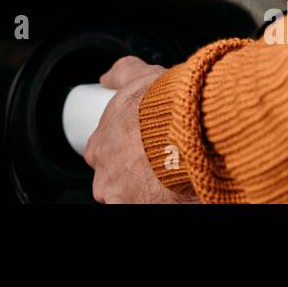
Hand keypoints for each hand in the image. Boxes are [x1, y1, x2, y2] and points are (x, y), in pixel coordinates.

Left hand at [83, 56, 195, 203]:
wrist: (188, 129)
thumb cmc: (162, 106)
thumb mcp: (139, 78)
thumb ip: (121, 74)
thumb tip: (107, 78)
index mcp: (99, 147)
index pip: (103, 155)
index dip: (123, 151)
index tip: (140, 148)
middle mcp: (105, 178)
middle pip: (115, 182)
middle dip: (134, 175)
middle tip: (158, 164)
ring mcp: (123, 199)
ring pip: (132, 199)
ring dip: (148, 192)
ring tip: (170, 179)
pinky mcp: (144, 211)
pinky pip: (151, 207)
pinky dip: (163, 202)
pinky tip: (175, 194)